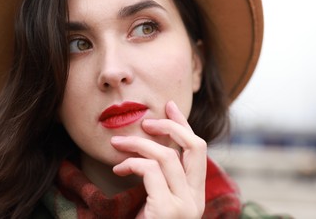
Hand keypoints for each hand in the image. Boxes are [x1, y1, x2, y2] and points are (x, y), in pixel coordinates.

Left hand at [111, 101, 206, 218]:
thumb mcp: (156, 200)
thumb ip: (161, 179)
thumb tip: (150, 148)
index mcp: (195, 195)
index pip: (197, 151)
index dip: (184, 125)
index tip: (170, 106)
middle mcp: (196, 200)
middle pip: (195, 146)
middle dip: (171, 125)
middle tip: (147, 122)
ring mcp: (184, 205)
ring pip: (167, 155)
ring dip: (138, 144)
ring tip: (117, 143)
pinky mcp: (167, 210)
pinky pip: (150, 169)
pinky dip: (132, 162)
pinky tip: (118, 169)